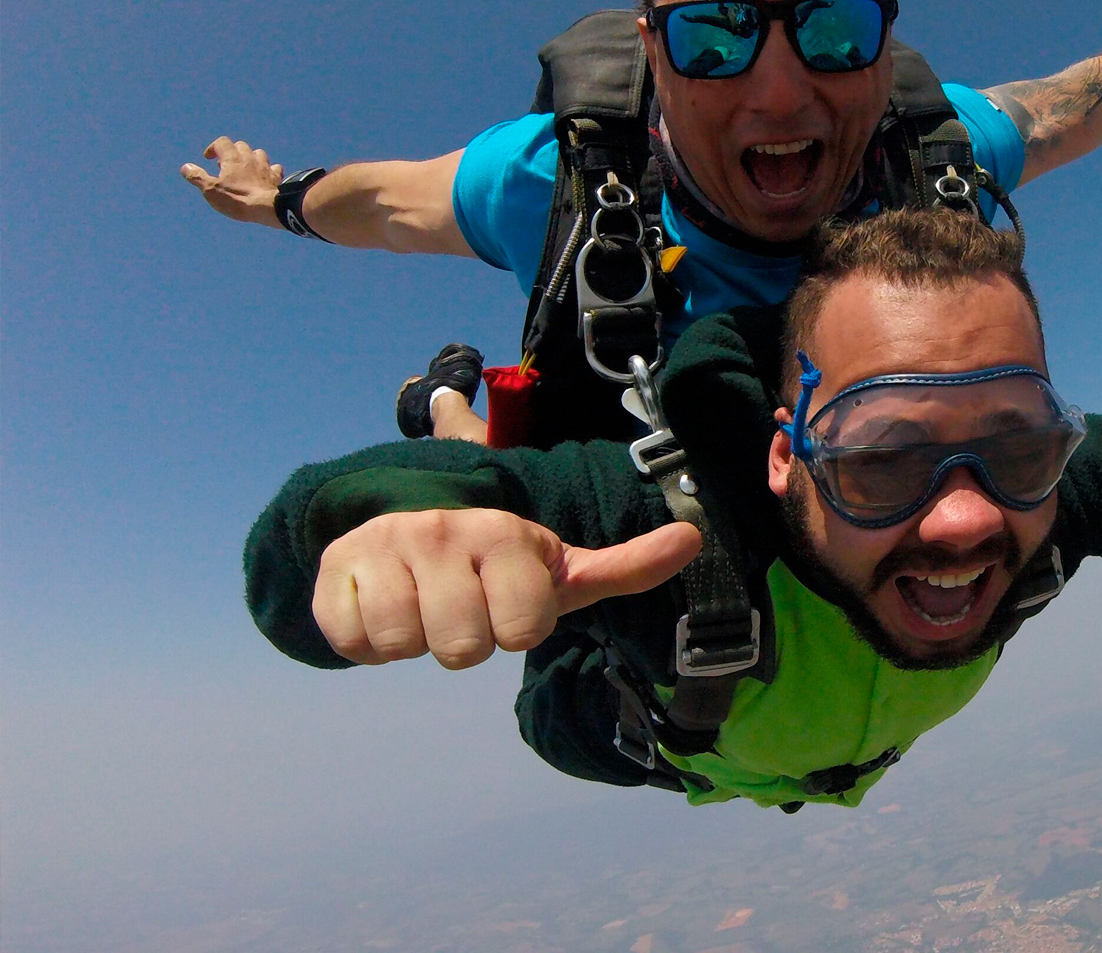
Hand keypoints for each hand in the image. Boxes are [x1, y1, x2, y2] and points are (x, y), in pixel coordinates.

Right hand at [180, 136, 283, 225]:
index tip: (208, 158)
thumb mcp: (211, 190)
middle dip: (231, 152)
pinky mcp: (276, 177)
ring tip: (244, 169)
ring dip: (250, 158)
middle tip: (224, 166)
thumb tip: (186, 167)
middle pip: (240, 146)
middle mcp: (249, 157)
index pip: (221, 142)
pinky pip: (273, 168)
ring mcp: (265, 166)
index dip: (213, 148)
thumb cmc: (237, 199)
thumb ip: (197, 177)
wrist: (267, 207)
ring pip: (258, 153)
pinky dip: (267, 169)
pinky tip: (264, 176)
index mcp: (232, 158)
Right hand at [313, 509, 703, 667]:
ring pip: (404, 646)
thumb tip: (693, 539)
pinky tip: (384, 606)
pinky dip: (365, 640)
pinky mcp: (338, 567)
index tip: (511, 602)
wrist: (405, 521)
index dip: (519, 630)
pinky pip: (351, 640)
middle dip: (467, 640)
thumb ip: (625, 564)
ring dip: (415, 640)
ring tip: (425, 605)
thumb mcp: (561, 566)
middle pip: (462, 650)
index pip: (522, 633)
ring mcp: (387, 546)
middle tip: (465, 607)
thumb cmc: (497, 564)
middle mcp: (445, 531)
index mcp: (506, 533)